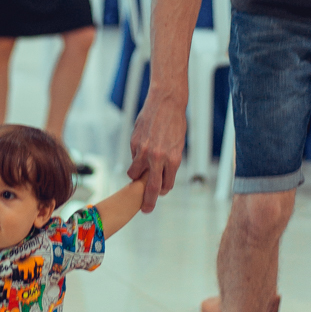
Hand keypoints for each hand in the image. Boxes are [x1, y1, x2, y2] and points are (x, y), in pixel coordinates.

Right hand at [127, 89, 186, 211]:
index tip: (159, 192)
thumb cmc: (176, 123)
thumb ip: (169, 162)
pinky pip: (132, 156)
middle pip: (150, 188)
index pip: (165, 185)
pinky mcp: (134, 142)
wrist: (167, 101)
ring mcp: (144, 151)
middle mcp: (158, 158)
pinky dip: (136, 156)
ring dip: (136, 175)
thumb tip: (159, 176)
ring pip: (133, 173)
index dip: (162, 190)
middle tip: (145, 210)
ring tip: (139, 171)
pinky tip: (143, 145)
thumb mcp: (178, 145)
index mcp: (173, 160)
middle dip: (147, 202)